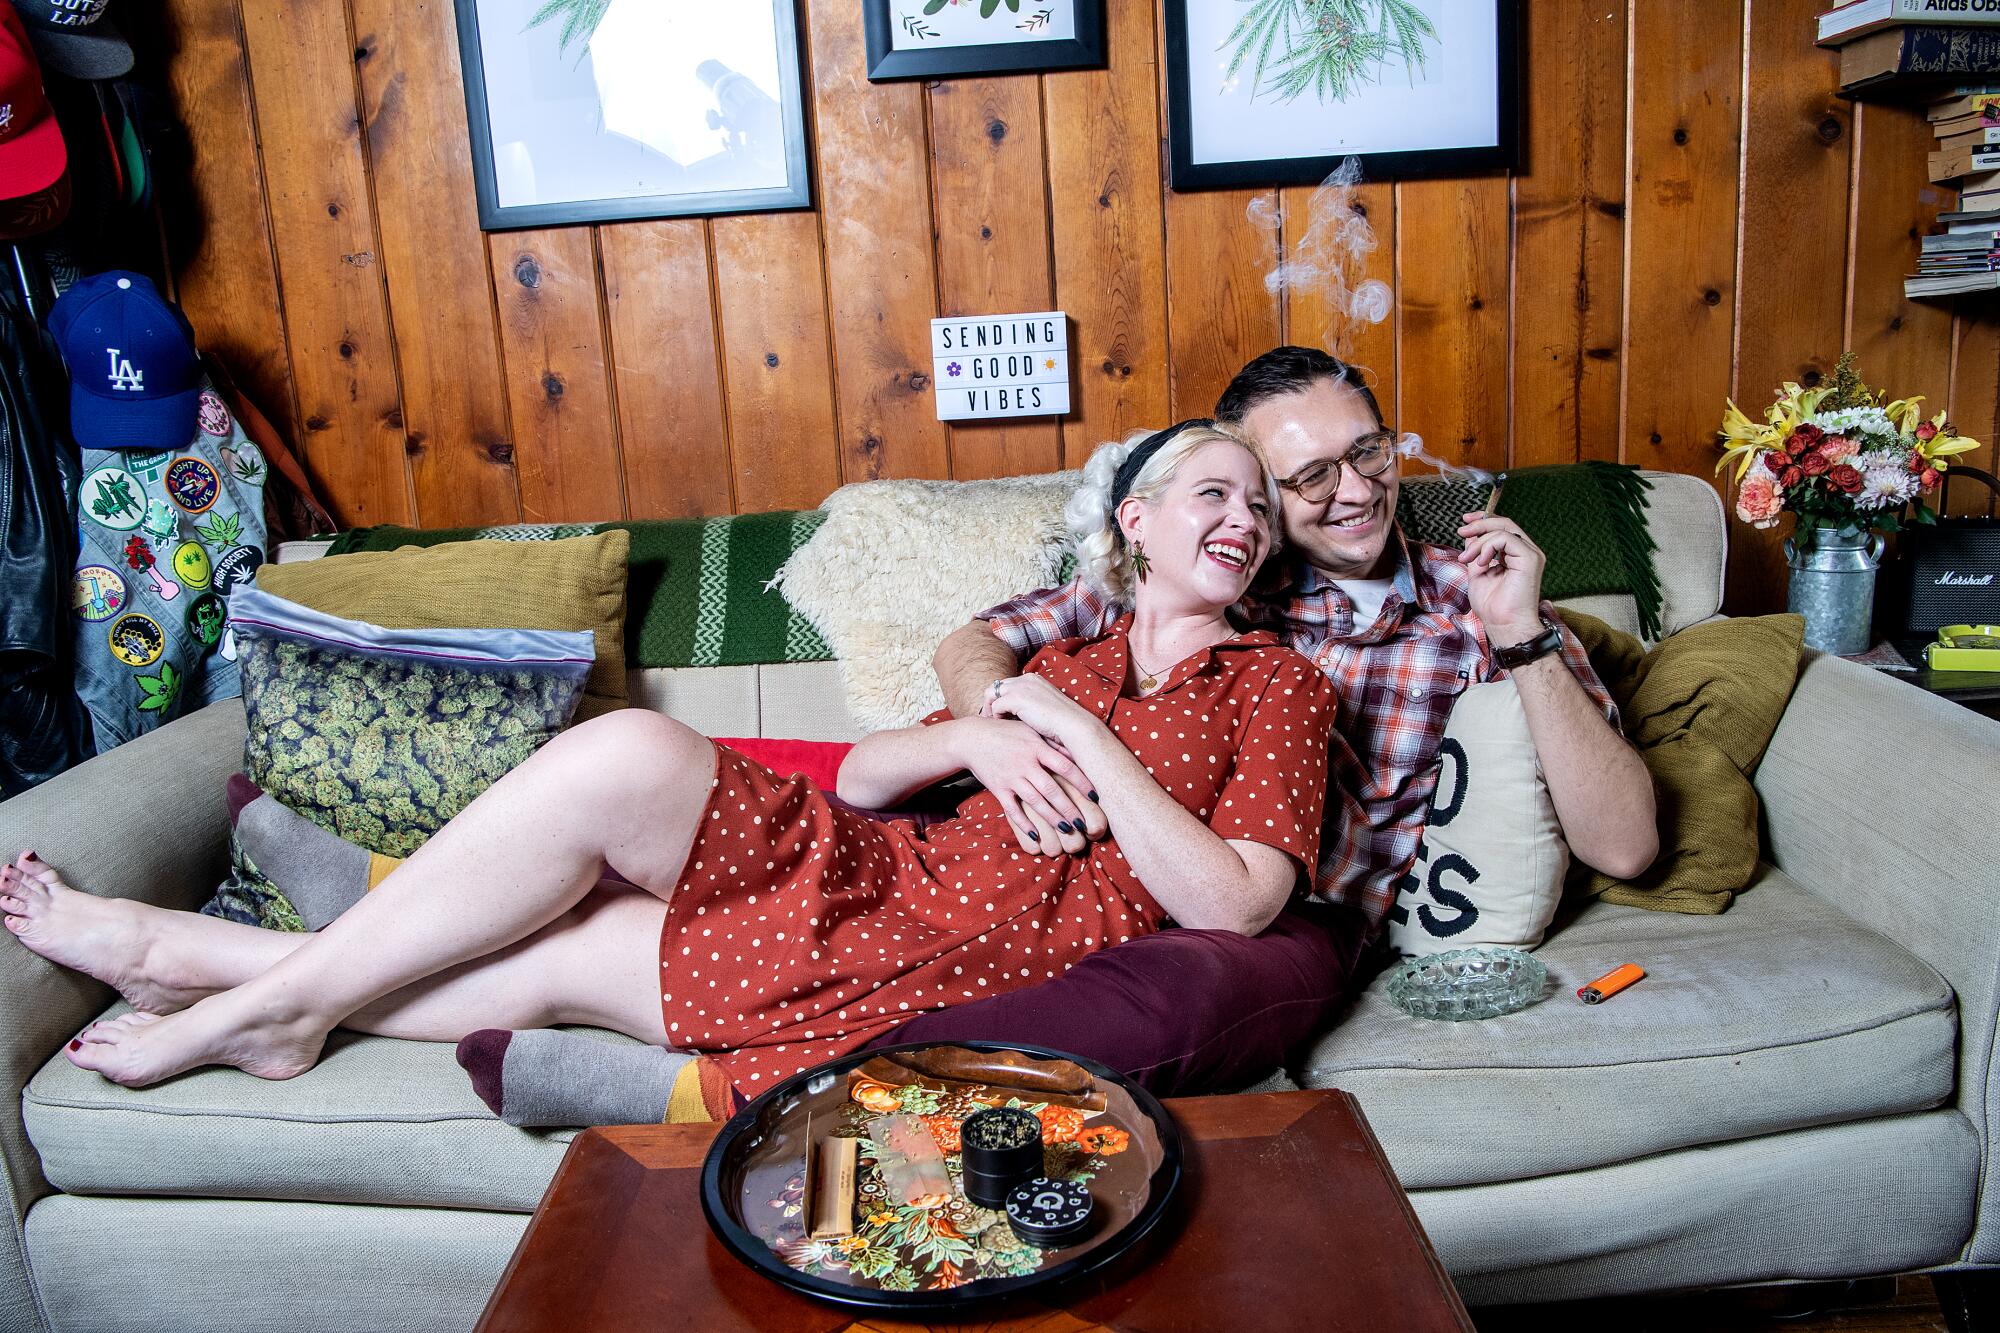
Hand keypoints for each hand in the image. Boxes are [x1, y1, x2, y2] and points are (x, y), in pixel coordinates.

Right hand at [954, 717, 1099, 855]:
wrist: (972, 738)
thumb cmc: (1006, 733)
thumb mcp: (1030, 731)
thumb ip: (1052, 744)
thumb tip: (1077, 755)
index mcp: (1037, 748)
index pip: (1065, 766)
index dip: (1082, 782)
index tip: (1095, 796)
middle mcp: (1025, 763)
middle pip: (1052, 789)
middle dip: (1069, 808)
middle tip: (1084, 823)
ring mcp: (1011, 777)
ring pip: (1035, 802)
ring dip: (1052, 818)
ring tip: (1067, 830)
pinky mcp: (998, 788)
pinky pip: (1012, 810)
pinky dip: (1024, 824)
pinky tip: (1036, 835)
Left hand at [983, 673, 1098, 749]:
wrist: (1073, 726)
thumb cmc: (1062, 723)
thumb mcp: (1045, 707)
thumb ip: (1031, 705)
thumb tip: (1016, 714)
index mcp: (1033, 679)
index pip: (1008, 684)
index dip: (1001, 698)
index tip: (1000, 713)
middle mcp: (1025, 679)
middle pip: (996, 686)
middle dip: (991, 702)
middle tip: (989, 718)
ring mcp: (1020, 687)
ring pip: (991, 693)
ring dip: (989, 708)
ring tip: (991, 723)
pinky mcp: (1016, 699)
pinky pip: (995, 706)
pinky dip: (995, 717)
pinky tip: (1002, 727)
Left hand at [1455, 512, 1547, 645]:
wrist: (1503, 624)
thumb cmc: (1493, 606)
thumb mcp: (1477, 572)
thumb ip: (1476, 552)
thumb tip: (1470, 535)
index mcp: (1515, 555)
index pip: (1503, 527)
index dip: (1483, 519)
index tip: (1464, 522)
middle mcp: (1526, 551)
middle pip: (1504, 524)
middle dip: (1479, 524)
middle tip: (1461, 531)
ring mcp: (1530, 554)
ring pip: (1504, 529)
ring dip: (1479, 541)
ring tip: (1467, 559)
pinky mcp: (1530, 558)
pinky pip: (1507, 538)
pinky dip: (1488, 546)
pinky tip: (1481, 562)